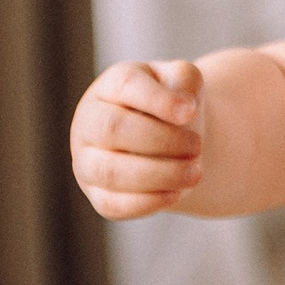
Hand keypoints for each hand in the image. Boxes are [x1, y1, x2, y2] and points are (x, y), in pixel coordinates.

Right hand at [72, 59, 205, 219]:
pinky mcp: (98, 195)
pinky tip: (177, 193)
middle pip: (113, 129)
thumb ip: (185, 79)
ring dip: (160, 174)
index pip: (126, 85)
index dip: (159, 100)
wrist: (171, 141)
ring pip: (111, 172)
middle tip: (197, 145)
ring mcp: (88, 160)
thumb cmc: (172, 105)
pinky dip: (148, 202)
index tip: (190, 111)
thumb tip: (184, 105)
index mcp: (111, 86)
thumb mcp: (183, 82)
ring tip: (195, 173)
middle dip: (162, 140)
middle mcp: (89, 121)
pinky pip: (113, 205)